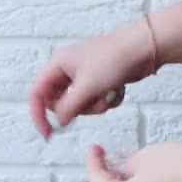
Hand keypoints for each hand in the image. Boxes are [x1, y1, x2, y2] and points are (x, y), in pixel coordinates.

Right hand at [27, 21, 154, 138]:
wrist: (145, 48)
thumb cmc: (114, 58)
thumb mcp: (86, 86)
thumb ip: (68, 108)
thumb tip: (58, 122)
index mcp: (57, 65)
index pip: (37, 94)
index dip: (38, 115)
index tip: (48, 133)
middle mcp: (67, 71)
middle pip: (59, 103)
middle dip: (77, 108)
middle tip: (91, 102)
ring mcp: (84, 78)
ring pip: (79, 106)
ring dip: (95, 105)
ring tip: (109, 92)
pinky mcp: (99, 83)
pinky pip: (94, 103)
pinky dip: (106, 101)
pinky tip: (117, 89)